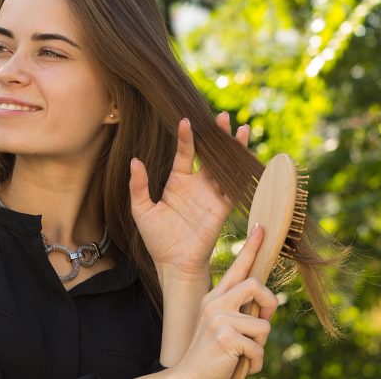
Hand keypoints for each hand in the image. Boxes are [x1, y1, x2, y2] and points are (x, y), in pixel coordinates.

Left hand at [129, 112, 249, 279]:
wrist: (173, 264)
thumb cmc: (156, 239)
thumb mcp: (142, 210)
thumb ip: (138, 186)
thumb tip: (134, 161)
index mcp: (177, 182)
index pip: (185, 154)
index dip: (186, 138)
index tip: (186, 121)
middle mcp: (197, 185)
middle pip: (210, 155)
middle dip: (217, 136)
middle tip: (222, 117)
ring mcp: (211, 196)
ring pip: (225, 167)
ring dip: (233, 149)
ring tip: (240, 129)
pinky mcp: (222, 209)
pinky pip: (233, 188)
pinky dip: (240, 173)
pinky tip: (246, 157)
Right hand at [172, 225, 277, 378]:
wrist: (190, 377)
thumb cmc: (212, 356)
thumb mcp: (223, 328)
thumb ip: (239, 314)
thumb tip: (266, 308)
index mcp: (214, 299)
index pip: (237, 268)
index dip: (251, 248)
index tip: (261, 228)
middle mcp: (215, 304)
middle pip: (256, 285)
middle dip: (268, 305)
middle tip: (263, 320)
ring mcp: (218, 319)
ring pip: (263, 325)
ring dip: (259, 346)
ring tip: (242, 355)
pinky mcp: (225, 337)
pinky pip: (258, 348)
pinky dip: (255, 363)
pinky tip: (239, 366)